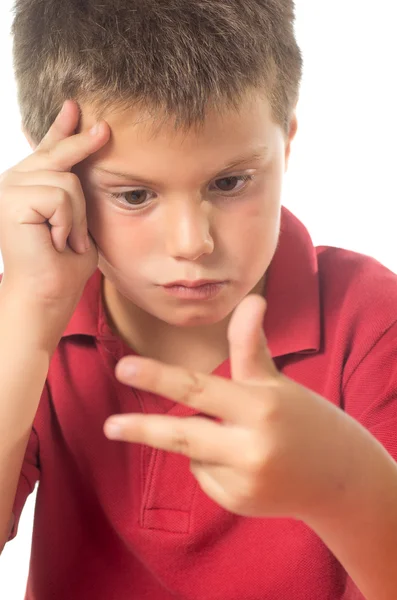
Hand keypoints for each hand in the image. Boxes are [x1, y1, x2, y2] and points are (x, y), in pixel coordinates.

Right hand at [0, 100, 109, 348]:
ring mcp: (9, 187)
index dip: (63, 129)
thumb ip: (75, 188)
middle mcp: (13, 181)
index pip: (49, 150)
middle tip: (104, 133)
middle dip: (83, 152)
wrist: (49, 294)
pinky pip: (61, 196)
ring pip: (68, 181)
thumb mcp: (78, 218)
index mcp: (28, 185)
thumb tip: (85, 154)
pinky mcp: (12, 198)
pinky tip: (56, 241)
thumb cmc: (65, 264)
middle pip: (61, 156)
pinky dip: (68, 223)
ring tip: (64, 240)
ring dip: (76, 218)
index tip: (74, 106)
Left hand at [104, 295, 350, 520]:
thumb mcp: (275, 381)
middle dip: (142, 430)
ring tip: (244, 440)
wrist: (339, 477)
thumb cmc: (303, 418)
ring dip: (204, 444)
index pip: (199, 388)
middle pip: (184, 436)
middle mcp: (251, 446)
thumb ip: (250, 345)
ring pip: (194, 455)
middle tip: (109, 425)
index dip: (158, 377)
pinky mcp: (239, 502)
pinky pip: (206, 477)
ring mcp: (244, 480)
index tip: (123, 368)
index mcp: (260, 406)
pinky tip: (247, 465)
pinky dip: (215, 465)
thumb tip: (251, 299)